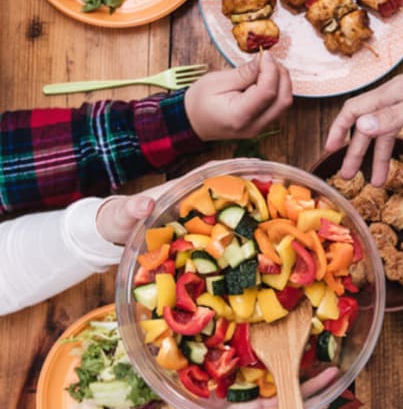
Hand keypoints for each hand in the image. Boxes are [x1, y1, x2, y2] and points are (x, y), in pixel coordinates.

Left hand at [95, 159, 269, 243]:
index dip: (234, 167)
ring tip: (280, 216)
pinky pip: (223, 234)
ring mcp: (199, 220)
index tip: (257, 165)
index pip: (212, 172)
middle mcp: (195, 202)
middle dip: (255, 187)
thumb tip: (146, 203)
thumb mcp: (122, 214)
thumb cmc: (118, 220)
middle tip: (283, 190)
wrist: (113, 237)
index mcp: (181, 189)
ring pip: (230, 211)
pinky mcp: (199, 238)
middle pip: (229, 190)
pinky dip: (241, 235)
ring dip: (253, 211)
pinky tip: (259, 244)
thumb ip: (133, 208)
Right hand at [184, 51, 292, 141]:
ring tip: (266, 68)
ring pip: (284, 103)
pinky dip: (278, 90)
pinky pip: (279, 106)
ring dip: (281, 82)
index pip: (268, 92)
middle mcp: (254, 126)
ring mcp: (261, 128)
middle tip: (268, 60)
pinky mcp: (263, 124)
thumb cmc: (200, 102)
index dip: (271, 70)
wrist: (193, 122)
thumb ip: (244, 73)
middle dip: (281, 75)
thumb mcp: (217, 81)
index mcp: (239, 116)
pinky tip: (266, 79)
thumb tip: (264, 60)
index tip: (265, 54)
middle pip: (283, 100)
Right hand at [325, 30, 402, 185]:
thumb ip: (392, 118)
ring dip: (387, 159)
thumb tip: (361, 128)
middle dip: (359, 153)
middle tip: (349, 177)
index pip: (354, 110)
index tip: (330, 151)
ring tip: (380, 183)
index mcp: (391, 94)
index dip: (339, 129)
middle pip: (372, 127)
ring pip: (395, 135)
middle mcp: (400, 98)